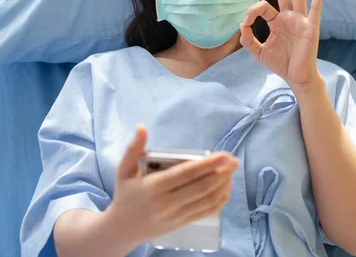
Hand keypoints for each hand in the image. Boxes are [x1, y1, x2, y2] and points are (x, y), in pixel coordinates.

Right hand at [105, 125, 238, 248]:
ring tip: (232, 172)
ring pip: (206, 200)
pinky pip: (205, 212)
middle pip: (201, 187)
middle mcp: (167, 203)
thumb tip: (141, 126)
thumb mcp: (124, 170)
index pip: (186, 174)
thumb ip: (133, 148)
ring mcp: (176, 215)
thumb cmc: (124, 195)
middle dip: (221, 173)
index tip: (224, 155)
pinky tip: (225, 189)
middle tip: (235, 160)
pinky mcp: (182, 223)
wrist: (121, 229)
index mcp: (154, 187)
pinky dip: (219, 200)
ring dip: (223, 185)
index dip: (207, 164)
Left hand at [240, 0, 325, 90]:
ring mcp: (301, 21)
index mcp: (277, 22)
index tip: (245, 22)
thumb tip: (240, 25)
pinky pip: (316, 10)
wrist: (297, 77)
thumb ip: (247, 39)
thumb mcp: (258, 52)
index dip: (252, 11)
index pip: (263, 7)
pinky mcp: (311, 28)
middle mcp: (289, 17)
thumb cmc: (281, 64)